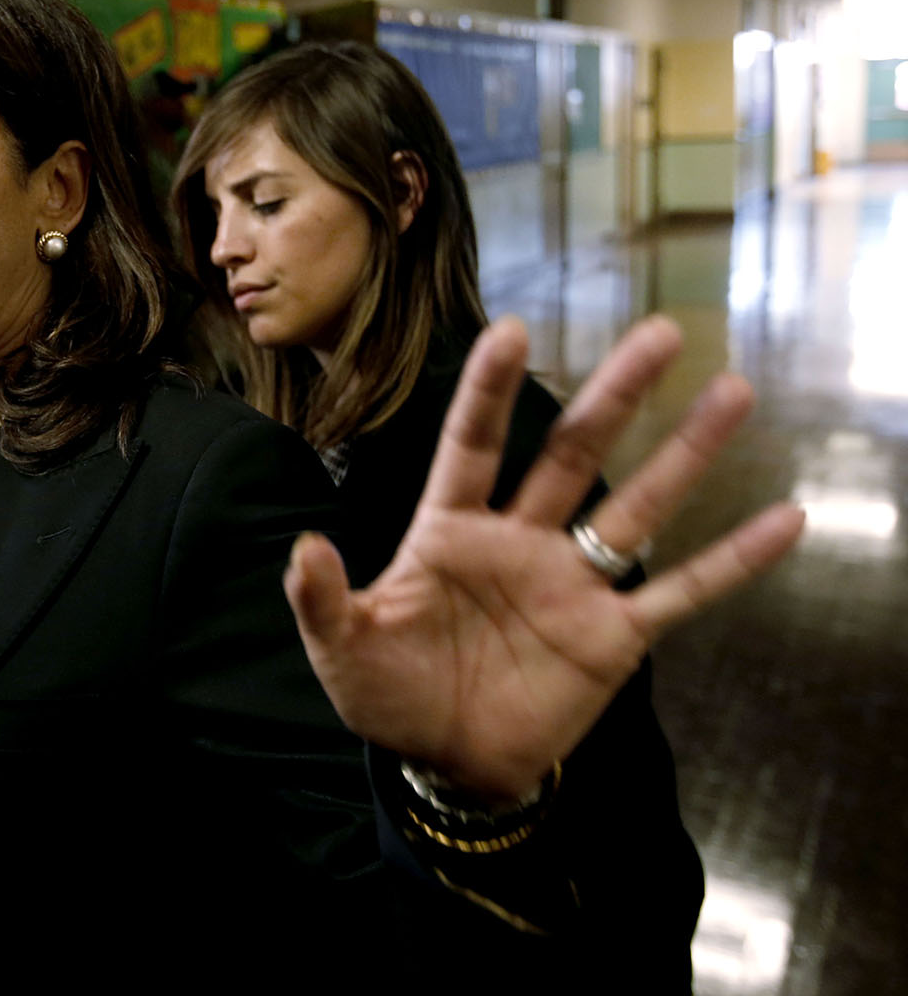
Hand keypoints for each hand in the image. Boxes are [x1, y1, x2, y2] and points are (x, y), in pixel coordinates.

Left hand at [284, 315, 804, 798]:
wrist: (446, 763)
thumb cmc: (389, 694)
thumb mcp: (342, 648)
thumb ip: (324, 599)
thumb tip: (305, 548)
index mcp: (450, 530)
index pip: (471, 444)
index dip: (489, 390)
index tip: (514, 327)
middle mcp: (520, 540)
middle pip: (571, 452)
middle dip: (614, 394)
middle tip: (661, 332)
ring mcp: (572, 584)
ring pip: (637, 506)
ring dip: (685, 453)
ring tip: (733, 389)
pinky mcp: (612, 635)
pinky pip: (681, 591)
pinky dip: (732, 560)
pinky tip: (784, 518)